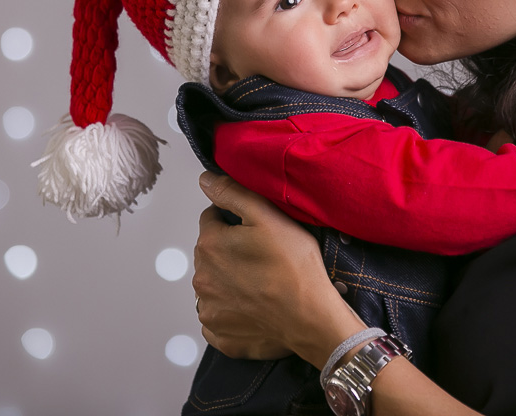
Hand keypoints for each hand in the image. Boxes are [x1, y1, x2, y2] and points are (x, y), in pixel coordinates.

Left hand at [192, 173, 363, 365]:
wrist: (313, 320)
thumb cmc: (295, 268)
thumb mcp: (268, 217)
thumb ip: (232, 194)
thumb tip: (205, 181)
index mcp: (210, 246)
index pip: (211, 220)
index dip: (234, 221)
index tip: (257, 231)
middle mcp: (202, 279)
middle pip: (211, 253)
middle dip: (230, 251)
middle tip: (263, 256)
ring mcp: (209, 310)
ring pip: (214, 284)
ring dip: (229, 281)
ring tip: (261, 283)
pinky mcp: (220, 335)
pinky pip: (219, 316)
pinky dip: (232, 311)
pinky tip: (255, 306)